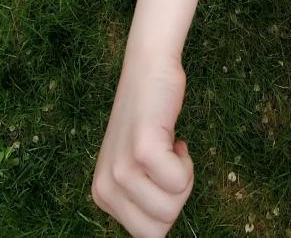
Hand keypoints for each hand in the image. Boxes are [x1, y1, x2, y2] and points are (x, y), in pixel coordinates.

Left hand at [91, 53, 193, 237]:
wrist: (149, 68)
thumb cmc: (150, 117)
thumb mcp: (135, 167)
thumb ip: (139, 198)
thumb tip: (160, 230)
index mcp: (102, 195)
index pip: (147, 235)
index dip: (166, 204)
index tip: (158, 171)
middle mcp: (106, 186)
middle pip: (160, 228)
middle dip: (176, 196)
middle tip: (166, 160)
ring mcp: (122, 169)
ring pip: (173, 206)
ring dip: (183, 175)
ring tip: (168, 146)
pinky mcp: (142, 150)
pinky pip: (180, 181)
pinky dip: (187, 160)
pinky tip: (173, 137)